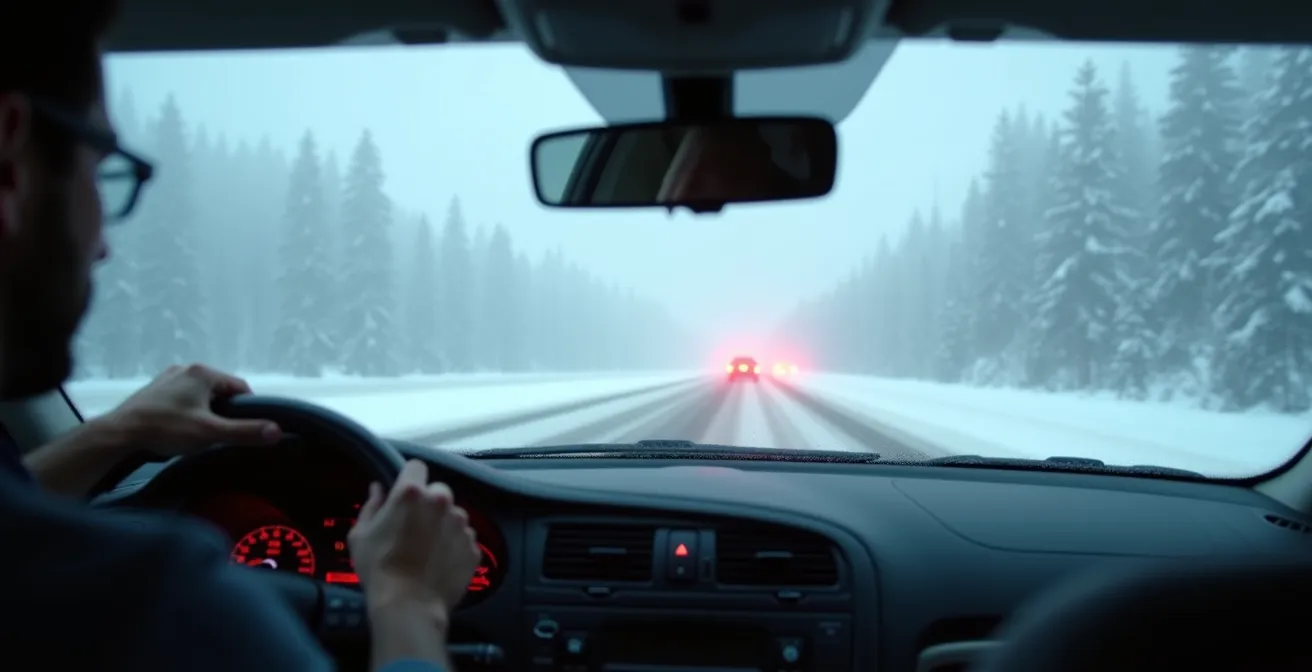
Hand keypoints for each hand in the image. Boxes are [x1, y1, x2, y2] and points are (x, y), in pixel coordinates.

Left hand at [104, 363, 281, 455]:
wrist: (118, 434)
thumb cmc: (166, 429)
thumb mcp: (210, 433)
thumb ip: (245, 432)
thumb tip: (278, 431)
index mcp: (203, 372)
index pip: (240, 388)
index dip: (247, 409)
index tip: (245, 428)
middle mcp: (186, 369)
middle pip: (220, 391)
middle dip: (224, 411)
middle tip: (220, 434)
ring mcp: (167, 378)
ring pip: (200, 395)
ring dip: (205, 412)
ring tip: (199, 434)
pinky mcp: (153, 390)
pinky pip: (181, 398)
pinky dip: (187, 411)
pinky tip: (179, 429)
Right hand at [347, 460, 480, 623]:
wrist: (409, 606)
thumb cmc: (378, 569)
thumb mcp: (361, 536)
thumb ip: (371, 507)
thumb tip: (377, 489)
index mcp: (412, 493)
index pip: (416, 467)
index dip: (409, 478)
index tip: (404, 494)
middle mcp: (442, 502)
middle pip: (438, 491)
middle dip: (429, 503)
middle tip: (415, 525)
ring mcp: (461, 525)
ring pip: (454, 515)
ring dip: (443, 524)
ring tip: (428, 549)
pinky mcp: (473, 546)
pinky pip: (463, 538)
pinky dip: (454, 545)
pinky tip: (440, 562)